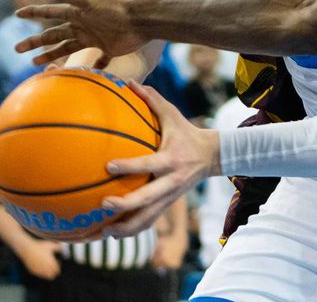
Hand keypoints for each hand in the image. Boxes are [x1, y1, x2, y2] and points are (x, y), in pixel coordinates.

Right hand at [14, 0, 147, 64]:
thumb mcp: (87, 1)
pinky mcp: (109, 48)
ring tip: (36, 64)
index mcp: (76, 13)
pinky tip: (85, 73)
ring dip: (52, 55)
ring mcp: (95, 37)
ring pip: (68, 48)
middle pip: (53, 35)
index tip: (17, 14)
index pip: (50, 12)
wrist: (141, 20)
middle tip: (17, 49)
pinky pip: (99, 60)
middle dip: (35, 42)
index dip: (34, 13)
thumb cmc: (114, 9)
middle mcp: (83, 25)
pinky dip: (94, 66)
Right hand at [21, 240, 61, 280]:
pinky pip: (39, 274)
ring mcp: (38, 271)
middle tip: (53, 265)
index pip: (57, 271)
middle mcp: (45, 269)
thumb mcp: (51, 245)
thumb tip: (63, 248)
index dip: (58, 267)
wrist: (27, 249)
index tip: (57, 262)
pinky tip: (40, 265)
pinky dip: (41, 272)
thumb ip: (58, 247)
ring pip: (45, 276)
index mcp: (51, 264)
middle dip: (53, 271)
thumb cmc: (40, 247)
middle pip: (52, 275)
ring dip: (47, 272)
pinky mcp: (33, 271)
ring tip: (46, 265)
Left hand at [99, 83, 218, 238]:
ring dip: (127, 228)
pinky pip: (149, 221)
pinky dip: (131, 230)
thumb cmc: (186, 132)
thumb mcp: (173, 114)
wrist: (213, 156)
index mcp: (171, 160)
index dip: (129, 166)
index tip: (108, 166)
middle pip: (148, 199)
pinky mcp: (168, 206)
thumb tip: (129, 82)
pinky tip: (112, 234)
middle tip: (103, 204)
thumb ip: (152, 99)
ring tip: (104, 233)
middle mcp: (171, 182)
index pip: (148, 164)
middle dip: (126, 205)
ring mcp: (170, 197)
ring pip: (148, 219)